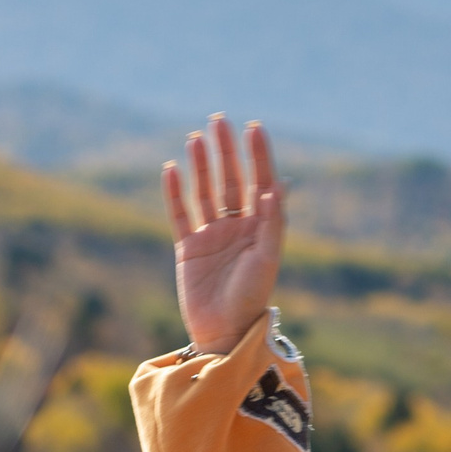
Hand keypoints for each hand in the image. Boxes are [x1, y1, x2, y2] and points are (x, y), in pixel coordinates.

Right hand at [163, 115, 283, 355]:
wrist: (224, 331)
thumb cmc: (252, 298)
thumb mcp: (266, 259)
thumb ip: (272, 222)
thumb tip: (278, 184)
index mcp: (261, 228)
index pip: (260, 182)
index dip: (258, 155)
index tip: (254, 128)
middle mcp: (237, 228)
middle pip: (231, 180)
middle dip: (226, 151)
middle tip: (219, 120)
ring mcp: (212, 237)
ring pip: (205, 192)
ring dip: (201, 165)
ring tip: (196, 138)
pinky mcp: (189, 248)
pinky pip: (180, 214)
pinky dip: (175, 193)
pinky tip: (172, 169)